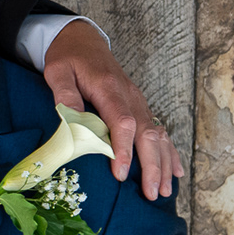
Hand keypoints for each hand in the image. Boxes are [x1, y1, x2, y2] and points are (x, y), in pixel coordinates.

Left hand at [41, 20, 183, 199]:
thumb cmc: (68, 58)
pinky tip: (175, 172)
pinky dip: (169, 152)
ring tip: (164, 191)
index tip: (122, 173)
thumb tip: (70, 118)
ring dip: (163, 164)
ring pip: (158, 135)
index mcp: (109, 88)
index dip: (124, 149)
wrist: (83, 41)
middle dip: (151, 165)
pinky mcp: (140, 106)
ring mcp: (138, 101)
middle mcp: (130, 96)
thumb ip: (64, 94)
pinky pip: (159, 131)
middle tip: (151, 193)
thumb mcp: (57, 71)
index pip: (122, 122)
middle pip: (147, 133)